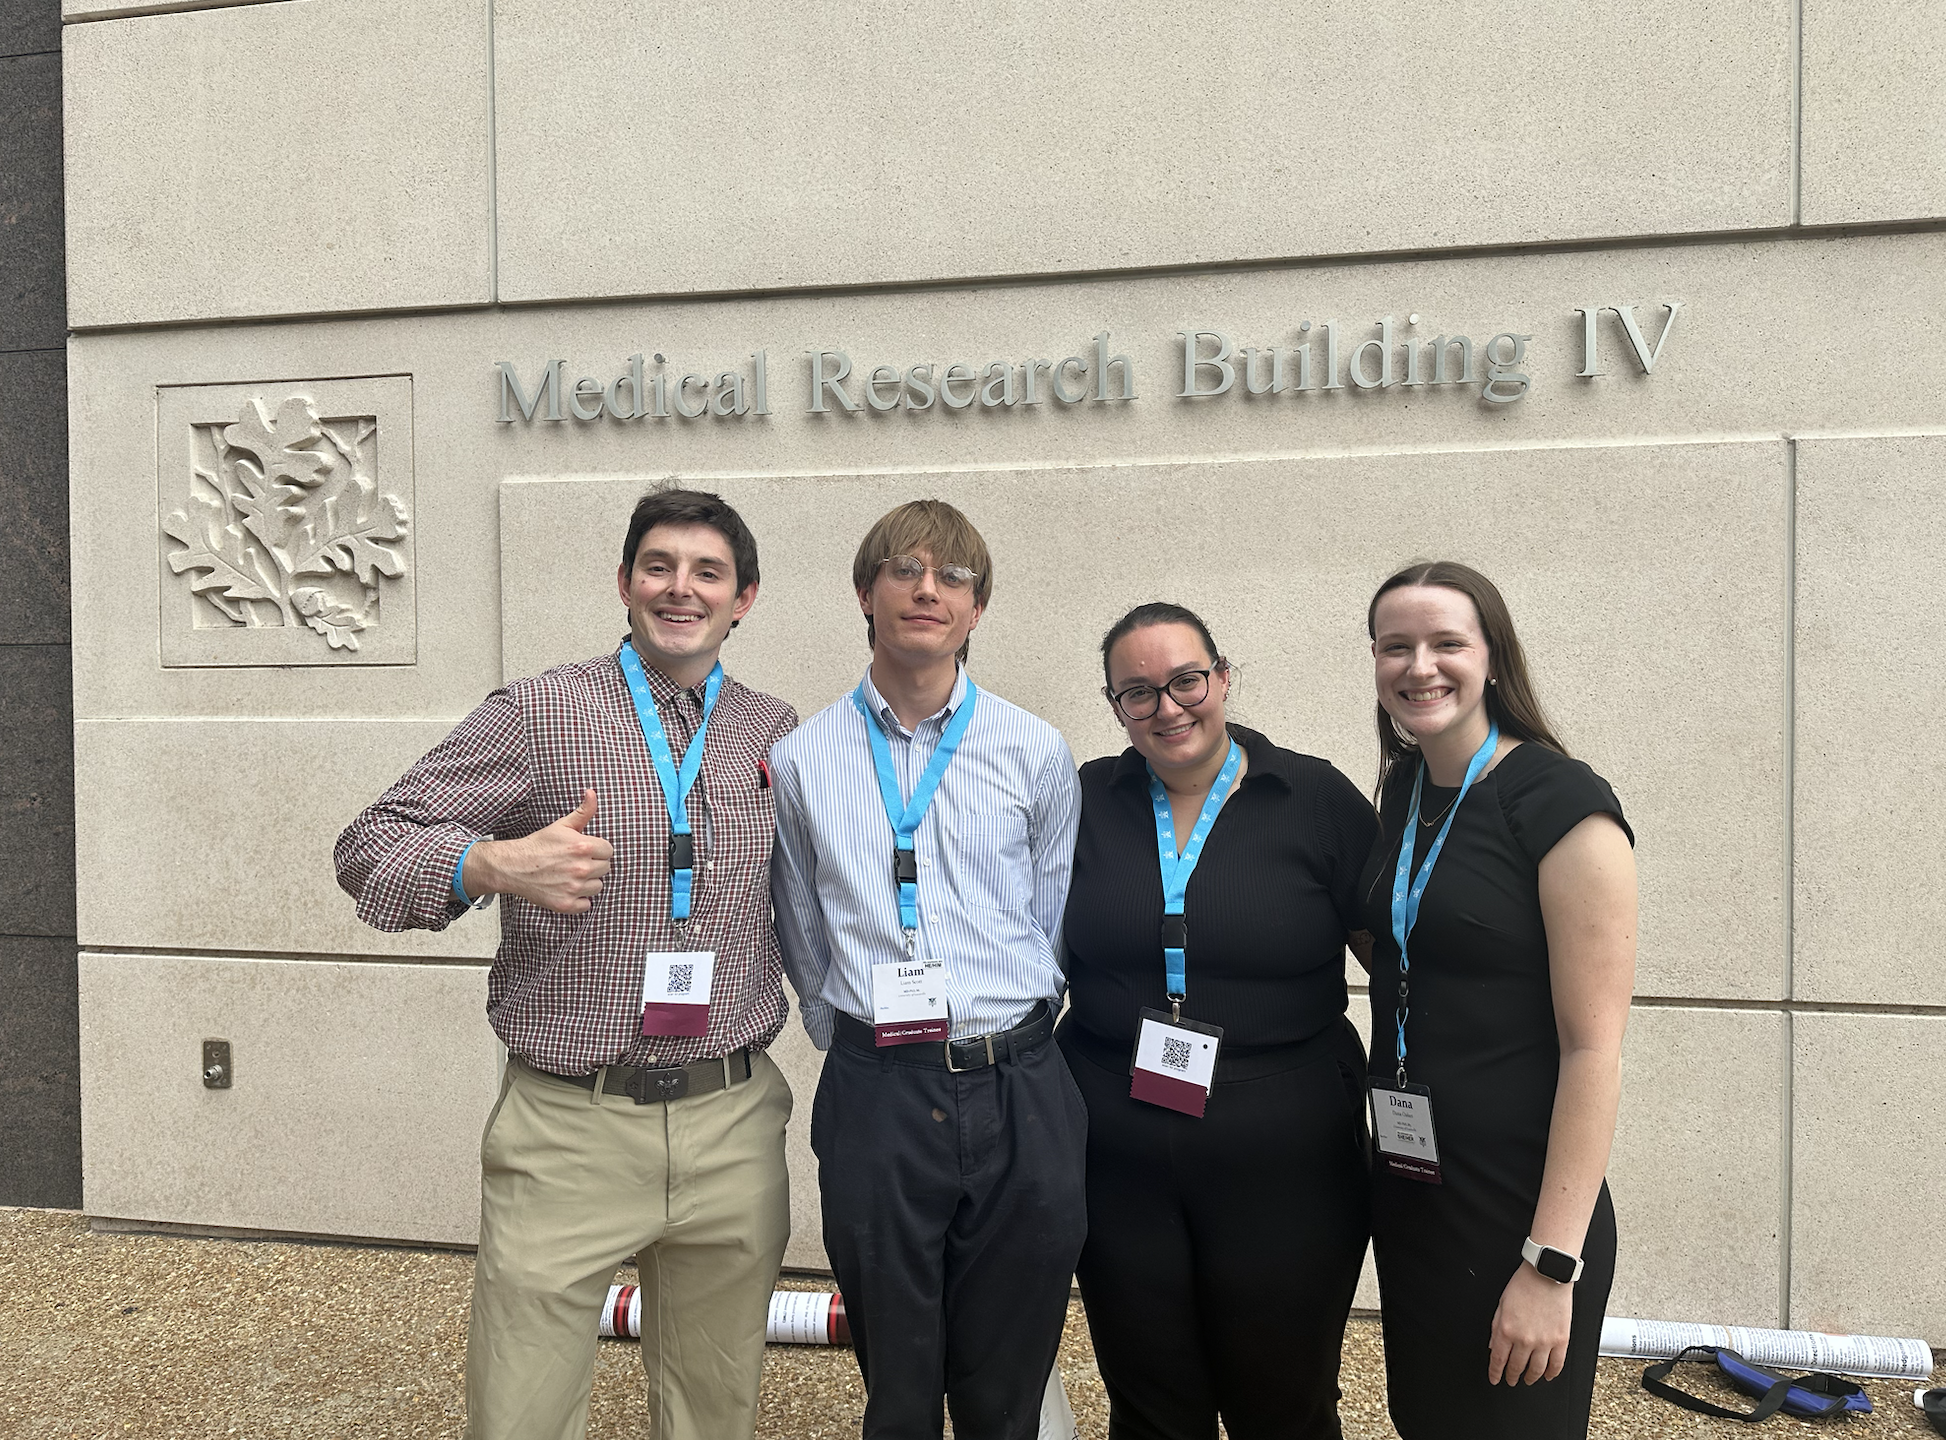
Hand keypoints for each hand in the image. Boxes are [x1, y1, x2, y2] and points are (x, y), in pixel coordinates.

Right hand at [465, 789, 612, 912]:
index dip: (598, 850)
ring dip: (588, 882)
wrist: (514, 865)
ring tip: (571, 875)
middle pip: (605, 868)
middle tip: (576, 862)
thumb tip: (592, 793)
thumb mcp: (562, 825)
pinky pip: (587, 904)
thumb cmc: (538, 844)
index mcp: (583, 846)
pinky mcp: (566, 904)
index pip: (608, 851)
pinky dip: (580, 900)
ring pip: (598, 886)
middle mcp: (581, 868)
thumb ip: (583, 811)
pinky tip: (568, 889)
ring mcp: (574, 888)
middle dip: (594, 864)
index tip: (586, 851)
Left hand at [1487, 1262, 1572, 1385]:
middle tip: (1511, 1380)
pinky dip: (1552, 1373)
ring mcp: (1544, 1342)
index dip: (1495, 1373)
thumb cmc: (1523, 1285)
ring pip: (1536, 1370)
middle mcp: (1525, 1339)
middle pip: (1516, 1367)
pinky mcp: (1561, 1340)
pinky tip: (1547, 1376)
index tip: (1494, 1378)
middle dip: (1512, 1376)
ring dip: (1531, 1378)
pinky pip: (1557, 1364)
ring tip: (1528, 1380)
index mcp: (1506, 1330)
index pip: (1498, 1360)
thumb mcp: (1501, 1304)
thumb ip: (1496, 1328)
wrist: (1546, 1274)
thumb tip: (1493, 1346)